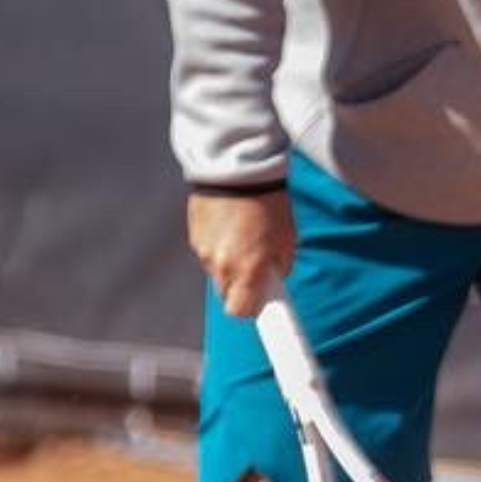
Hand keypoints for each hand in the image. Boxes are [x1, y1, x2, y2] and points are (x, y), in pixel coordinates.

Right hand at [187, 190, 295, 317]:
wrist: (236, 169)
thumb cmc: (269, 203)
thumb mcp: (287, 238)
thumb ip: (279, 266)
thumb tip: (274, 281)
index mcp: (248, 268)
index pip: (241, 311)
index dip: (252, 312)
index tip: (262, 311)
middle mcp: (221, 264)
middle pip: (228, 295)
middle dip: (242, 288)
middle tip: (257, 269)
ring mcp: (203, 251)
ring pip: (217, 274)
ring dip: (230, 265)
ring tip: (245, 238)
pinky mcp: (193, 236)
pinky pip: (207, 254)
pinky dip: (218, 248)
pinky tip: (231, 228)